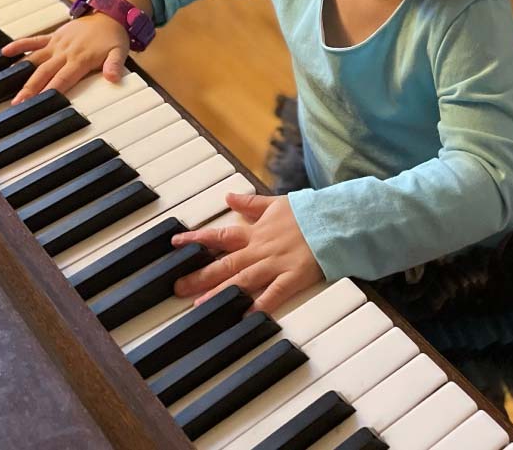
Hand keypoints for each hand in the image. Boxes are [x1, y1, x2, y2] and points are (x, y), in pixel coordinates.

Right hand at [1, 13, 129, 104]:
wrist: (110, 14)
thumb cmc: (114, 38)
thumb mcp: (120, 52)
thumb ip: (115, 65)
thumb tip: (113, 78)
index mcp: (81, 59)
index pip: (63, 79)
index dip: (50, 91)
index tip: (39, 103)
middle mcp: (65, 52)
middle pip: (45, 73)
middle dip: (31, 88)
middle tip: (17, 103)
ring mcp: (57, 44)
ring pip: (35, 59)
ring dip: (21, 72)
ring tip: (7, 85)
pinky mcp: (53, 37)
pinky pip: (34, 41)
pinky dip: (20, 45)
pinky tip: (5, 52)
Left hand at [172, 192, 323, 313]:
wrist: (337, 219)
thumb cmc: (310, 212)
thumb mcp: (277, 203)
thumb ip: (251, 203)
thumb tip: (228, 196)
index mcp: (257, 231)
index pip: (221, 235)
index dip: (197, 240)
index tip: (175, 244)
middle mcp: (262, 248)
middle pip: (226, 262)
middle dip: (200, 274)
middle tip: (178, 286)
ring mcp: (277, 263)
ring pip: (244, 279)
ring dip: (221, 291)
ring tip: (200, 304)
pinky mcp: (295, 276)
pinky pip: (275, 293)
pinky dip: (260, 304)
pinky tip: (245, 316)